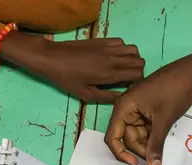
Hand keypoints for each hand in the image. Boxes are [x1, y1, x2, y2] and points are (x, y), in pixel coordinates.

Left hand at [2, 33, 144, 102]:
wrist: (52, 58)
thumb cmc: (66, 79)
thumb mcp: (85, 94)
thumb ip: (106, 97)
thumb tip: (122, 98)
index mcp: (109, 74)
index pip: (137, 74)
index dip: (136, 82)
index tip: (127, 86)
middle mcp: (113, 59)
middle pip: (140, 61)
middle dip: (137, 70)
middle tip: (125, 78)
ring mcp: (108, 47)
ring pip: (134, 50)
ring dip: (132, 58)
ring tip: (121, 67)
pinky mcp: (102, 39)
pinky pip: (122, 41)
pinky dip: (123, 49)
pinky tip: (112, 56)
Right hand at [106, 50, 191, 164]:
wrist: (191, 72)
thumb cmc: (174, 91)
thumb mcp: (164, 120)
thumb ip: (156, 145)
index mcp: (124, 107)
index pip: (113, 136)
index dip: (121, 153)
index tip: (136, 164)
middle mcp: (126, 109)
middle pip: (126, 138)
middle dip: (139, 150)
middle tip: (156, 160)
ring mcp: (136, 110)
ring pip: (136, 135)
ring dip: (146, 145)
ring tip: (160, 153)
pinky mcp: (145, 111)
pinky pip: (144, 129)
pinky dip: (151, 138)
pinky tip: (161, 144)